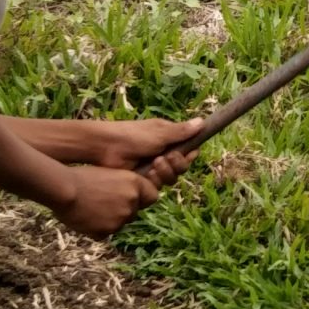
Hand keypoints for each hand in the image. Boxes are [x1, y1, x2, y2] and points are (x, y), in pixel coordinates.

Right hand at [52, 164, 163, 238]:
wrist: (64, 190)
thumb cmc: (81, 177)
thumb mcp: (109, 173)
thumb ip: (124, 185)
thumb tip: (132, 195)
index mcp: (134, 184)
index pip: (152, 196)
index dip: (142, 198)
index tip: (131, 197)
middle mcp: (132, 202)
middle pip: (135, 211)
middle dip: (123, 210)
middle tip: (103, 203)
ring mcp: (121, 218)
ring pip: (121, 223)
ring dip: (110, 220)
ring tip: (90, 209)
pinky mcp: (108, 232)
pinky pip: (106, 233)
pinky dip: (97, 229)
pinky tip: (85, 218)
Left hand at [86, 116, 202, 169]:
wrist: (105, 147)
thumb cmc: (132, 135)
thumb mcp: (160, 132)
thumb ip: (181, 131)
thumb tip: (203, 122)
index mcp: (168, 139)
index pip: (188, 150)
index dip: (191, 154)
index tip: (191, 153)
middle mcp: (163, 154)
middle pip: (182, 167)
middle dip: (178, 164)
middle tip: (167, 157)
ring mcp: (153, 168)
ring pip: (171, 178)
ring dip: (166, 172)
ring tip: (155, 164)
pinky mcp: (144, 180)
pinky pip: (158, 186)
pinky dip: (155, 180)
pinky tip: (147, 174)